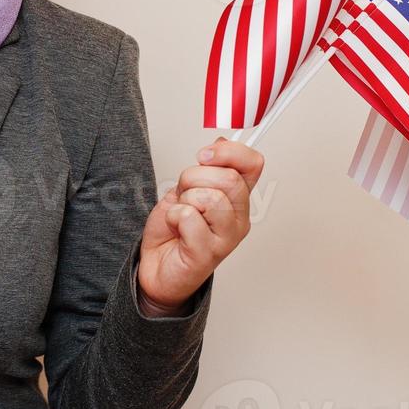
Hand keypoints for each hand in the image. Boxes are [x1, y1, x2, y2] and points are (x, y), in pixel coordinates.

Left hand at [137, 136, 263, 309]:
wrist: (155, 265)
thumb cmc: (173, 229)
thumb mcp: (188, 188)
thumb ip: (207, 169)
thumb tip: (221, 143)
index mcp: (237, 198)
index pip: (253, 163)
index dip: (229, 152)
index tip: (205, 156)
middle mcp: (239, 217)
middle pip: (229, 178)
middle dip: (194, 177)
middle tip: (184, 193)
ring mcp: (227, 237)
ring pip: (209, 197)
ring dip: (183, 200)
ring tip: (180, 215)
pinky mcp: (208, 253)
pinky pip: (189, 218)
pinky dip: (173, 217)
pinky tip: (175, 228)